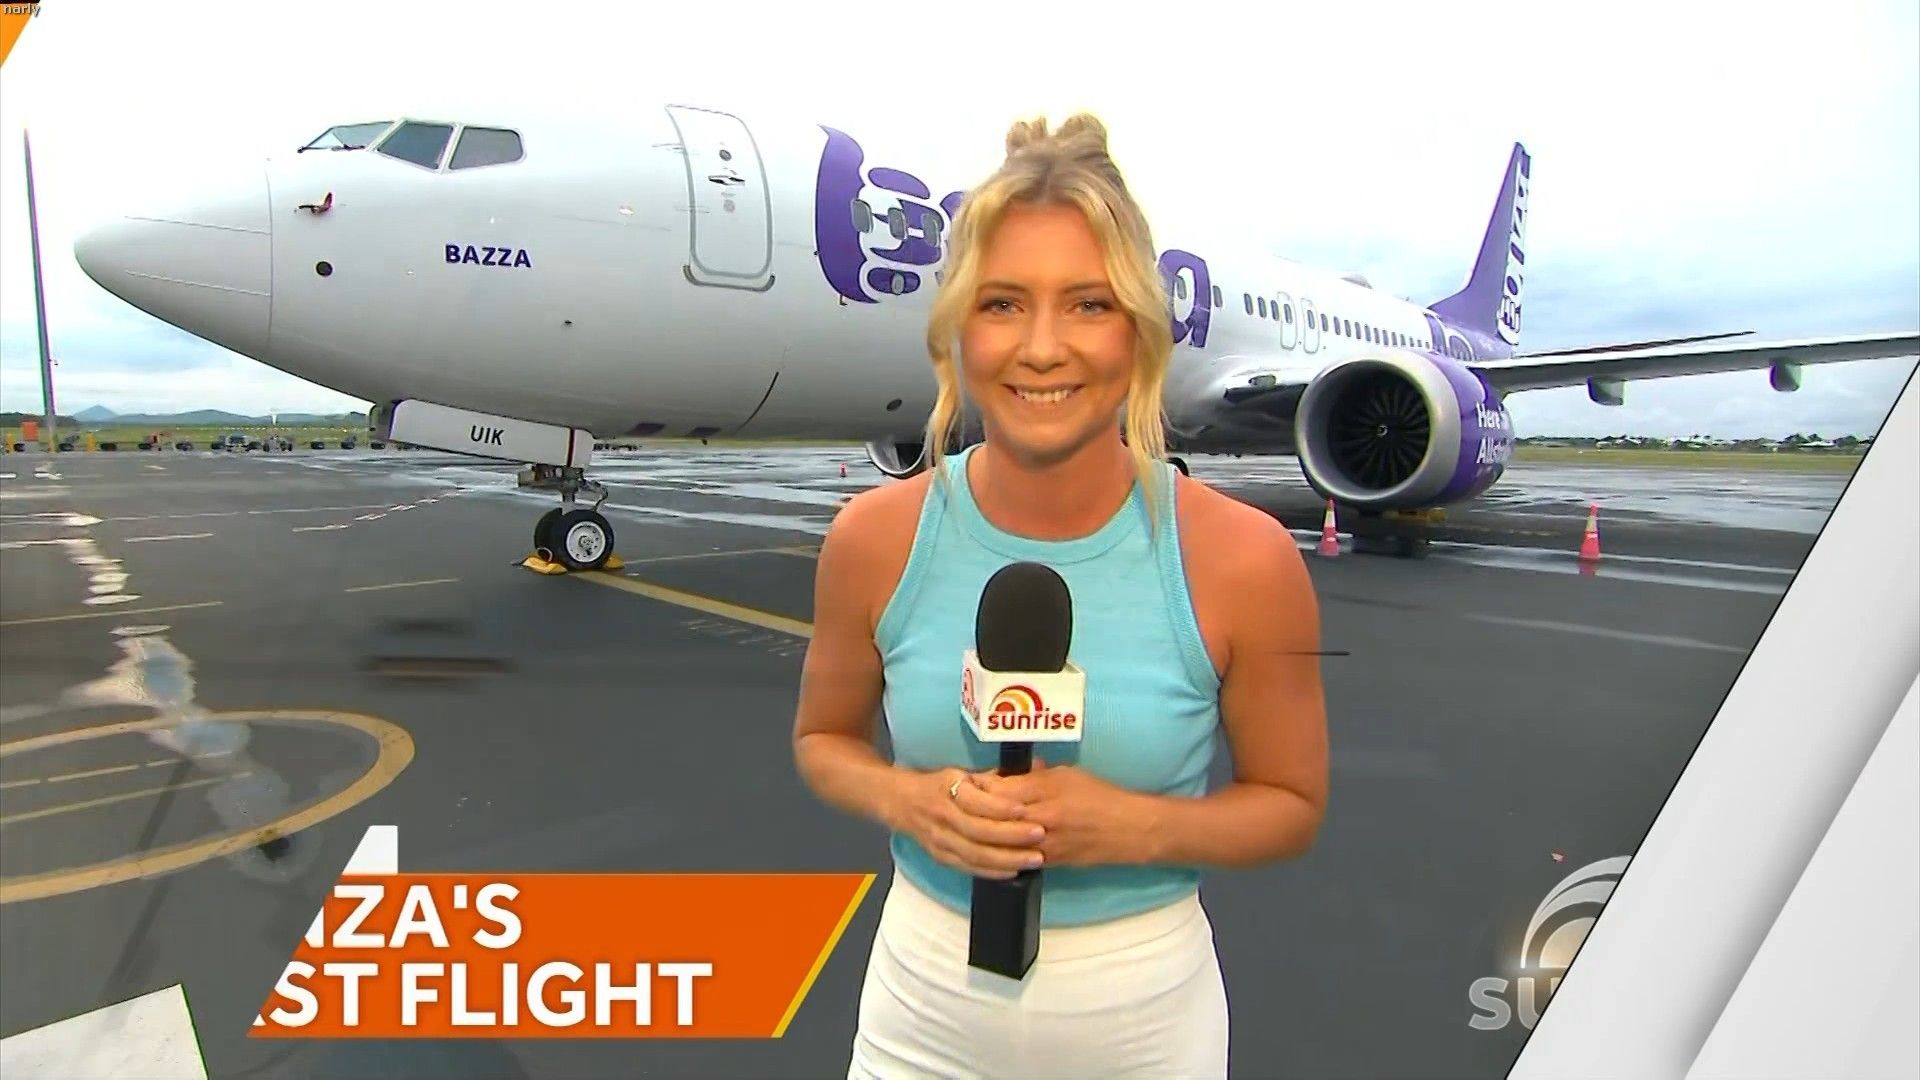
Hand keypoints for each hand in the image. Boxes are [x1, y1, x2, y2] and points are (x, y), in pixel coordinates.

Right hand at [890, 767, 1048, 879]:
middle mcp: (942, 815)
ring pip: (975, 854)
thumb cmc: (939, 785)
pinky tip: (1014, 871)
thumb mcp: (961, 773)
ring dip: (1007, 858)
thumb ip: (992, 778)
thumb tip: (1034, 769)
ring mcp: (940, 839)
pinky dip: (992, 871)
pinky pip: (969, 867)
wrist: (900, 802)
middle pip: (979, 830)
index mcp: (948, 788)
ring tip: (1034, 858)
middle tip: (1039, 834)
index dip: (1000, 807)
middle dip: (1011, 835)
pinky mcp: (940, 856)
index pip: (975, 801)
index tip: (1024, 809)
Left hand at [977, 759, 1155, 868]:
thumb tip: (1008, 774)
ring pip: (1001, 840)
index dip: (979, 784)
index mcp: (1044, 793)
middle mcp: (1039, 821)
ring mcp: (1041, 846)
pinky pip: (1015, 856)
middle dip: (975, 808)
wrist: (1127, 831)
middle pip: (994, 816)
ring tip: (973, 821)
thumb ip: (1035, 775)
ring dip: (985, 830)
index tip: (967, 780)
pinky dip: (1001, 847)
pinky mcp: (1047, 863)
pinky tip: (994, 840)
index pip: (998, 789)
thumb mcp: (1067, 775)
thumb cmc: (1100, 796)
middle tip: (962, 800)